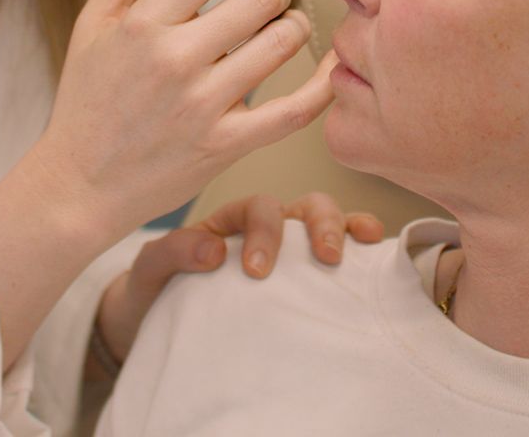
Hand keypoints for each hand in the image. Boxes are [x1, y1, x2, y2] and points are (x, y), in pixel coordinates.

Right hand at [37, 0, 333, 240]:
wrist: (78, 186)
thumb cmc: (86, 99)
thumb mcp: (92, 26)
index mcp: (143, 25)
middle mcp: (176, 60)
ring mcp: (203, 105)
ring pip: (281, 43)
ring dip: (291, 27)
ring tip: (280, 28)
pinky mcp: (225, 146)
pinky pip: (294, 111)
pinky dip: (321, 85)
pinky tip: (329, 66)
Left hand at [91, 193, 383, 370]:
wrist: (154, 324)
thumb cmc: (156, 289)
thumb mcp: (151, 268)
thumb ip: (173, 251)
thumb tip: (215, 250)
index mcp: (232, 218)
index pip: (259, 207)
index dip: (265, 232)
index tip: (257, 271)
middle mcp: (268, 226)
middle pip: (303, 205)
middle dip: (319, 223)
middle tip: (326, 256)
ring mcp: (292, 250)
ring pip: (327, 220)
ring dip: (346, 226)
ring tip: (361, 243)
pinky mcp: (307, 279)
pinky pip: (342, 254)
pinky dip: (361, 245)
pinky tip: (377, 252)